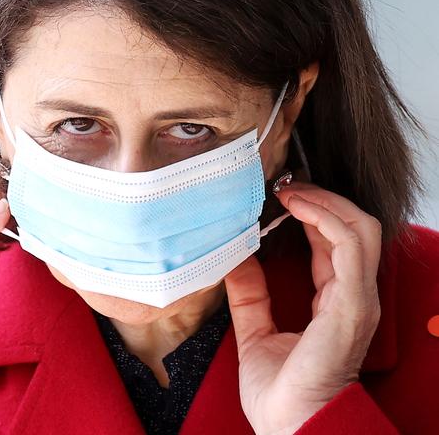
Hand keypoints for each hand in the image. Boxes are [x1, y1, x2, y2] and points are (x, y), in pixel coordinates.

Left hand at [224, 181, 382, 434]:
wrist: (290, 427)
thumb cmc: (280, 392)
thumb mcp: (255, 332)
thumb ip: (249, 296)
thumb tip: (235, 259)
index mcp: (332, 301)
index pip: (331, 245)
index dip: (310, 215)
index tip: (280, 197)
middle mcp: (350, 296)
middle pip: (351, 228)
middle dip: (321, 200)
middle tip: (285, 185)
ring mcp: (355, 299)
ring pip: (359, 228)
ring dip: (325, 201)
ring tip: (290, 190)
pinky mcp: (352, 304)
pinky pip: (351, 246)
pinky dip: (327, 218)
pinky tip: (298, 207)